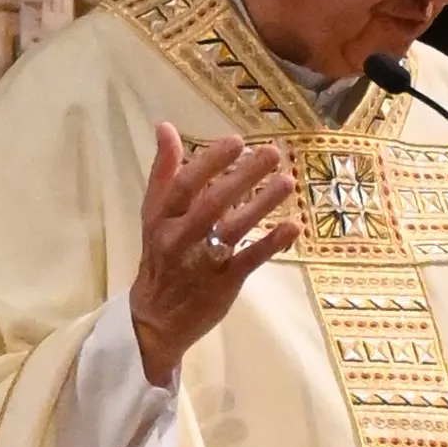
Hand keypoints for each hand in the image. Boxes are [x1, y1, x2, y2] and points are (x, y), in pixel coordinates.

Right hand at [131, 123, 298, 383]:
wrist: (157, 319)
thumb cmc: (161, 256)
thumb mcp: (154, 215)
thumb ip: (163, 172)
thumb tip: (166, 127)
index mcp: (161, 218)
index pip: (184, 185)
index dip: (210, 162)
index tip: (236, 141)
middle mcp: (180, 238)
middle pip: (212, 203)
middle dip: (243, 176)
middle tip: (272, 152)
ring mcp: (203, 262)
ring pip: (234, 229)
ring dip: (262, 204)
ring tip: (288, 181)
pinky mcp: (224, 283)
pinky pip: (250, 259)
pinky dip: (272, 243)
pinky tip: (293, 226)